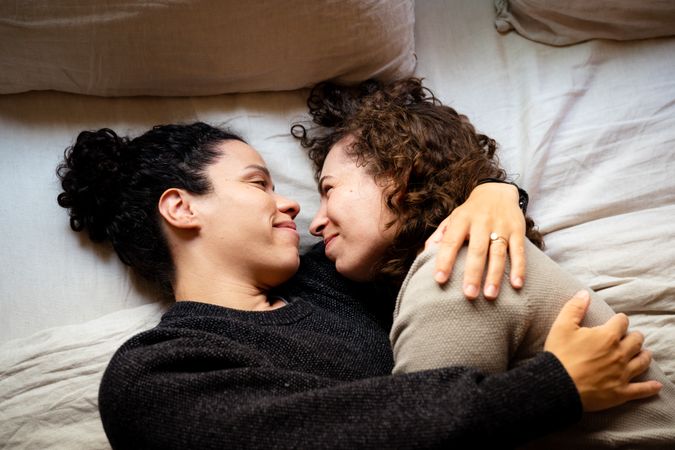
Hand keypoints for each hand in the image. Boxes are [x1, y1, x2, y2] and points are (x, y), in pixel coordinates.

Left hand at [426, 182, 525, 299]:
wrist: (497, 191)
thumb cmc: (470, 212)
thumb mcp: (452, 218)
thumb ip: (439, 236)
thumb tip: (425, 253)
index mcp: (462, 220)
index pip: (451, 241)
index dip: (444, 260)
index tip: (439, 279)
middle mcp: (481, 222)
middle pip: (477, 250)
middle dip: (473, 273)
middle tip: (468, 294)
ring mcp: (501, 226)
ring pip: (498, 253)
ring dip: (495, 275)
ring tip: (490, 295)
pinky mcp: (517, 230)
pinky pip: (519, 251)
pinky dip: (519, 268)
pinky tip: (516, 285)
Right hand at [544, 290, 661, 411]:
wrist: (558, 386)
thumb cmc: (560, 355)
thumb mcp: (562, 326)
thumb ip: (574, 308)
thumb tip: (584, 293)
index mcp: (607, 336)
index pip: (622, 322)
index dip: (619, 320)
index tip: (616, 321)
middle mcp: (620, 354)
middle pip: (636, 341)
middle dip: (634, 336)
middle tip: (631, 336)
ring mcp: (622, 374)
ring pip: (642, 362)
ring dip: (644, 356)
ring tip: (644, 353)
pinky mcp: (621, 392)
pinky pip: (641, 390)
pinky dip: (650, 387)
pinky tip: (656, 385)